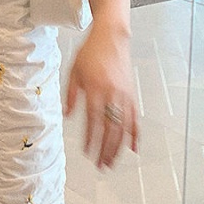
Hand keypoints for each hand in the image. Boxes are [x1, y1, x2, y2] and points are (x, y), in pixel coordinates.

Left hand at [64, 25, 138, 169]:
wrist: (111, 37)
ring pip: (125, 128)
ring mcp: (125, 96)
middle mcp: (113, 94)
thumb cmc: (90, 53)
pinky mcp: (132, 94)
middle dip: (106, 150)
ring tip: (112, 162)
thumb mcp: (73, 71)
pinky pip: (135, 119)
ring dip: (119, 147)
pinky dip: (135, 135)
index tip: (87, 153)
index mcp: (96, 89)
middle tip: (101, 165)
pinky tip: (133, 148)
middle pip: (111, 129)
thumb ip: (70, 95)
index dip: (92, 139)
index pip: (94, 121)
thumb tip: (67, 115)